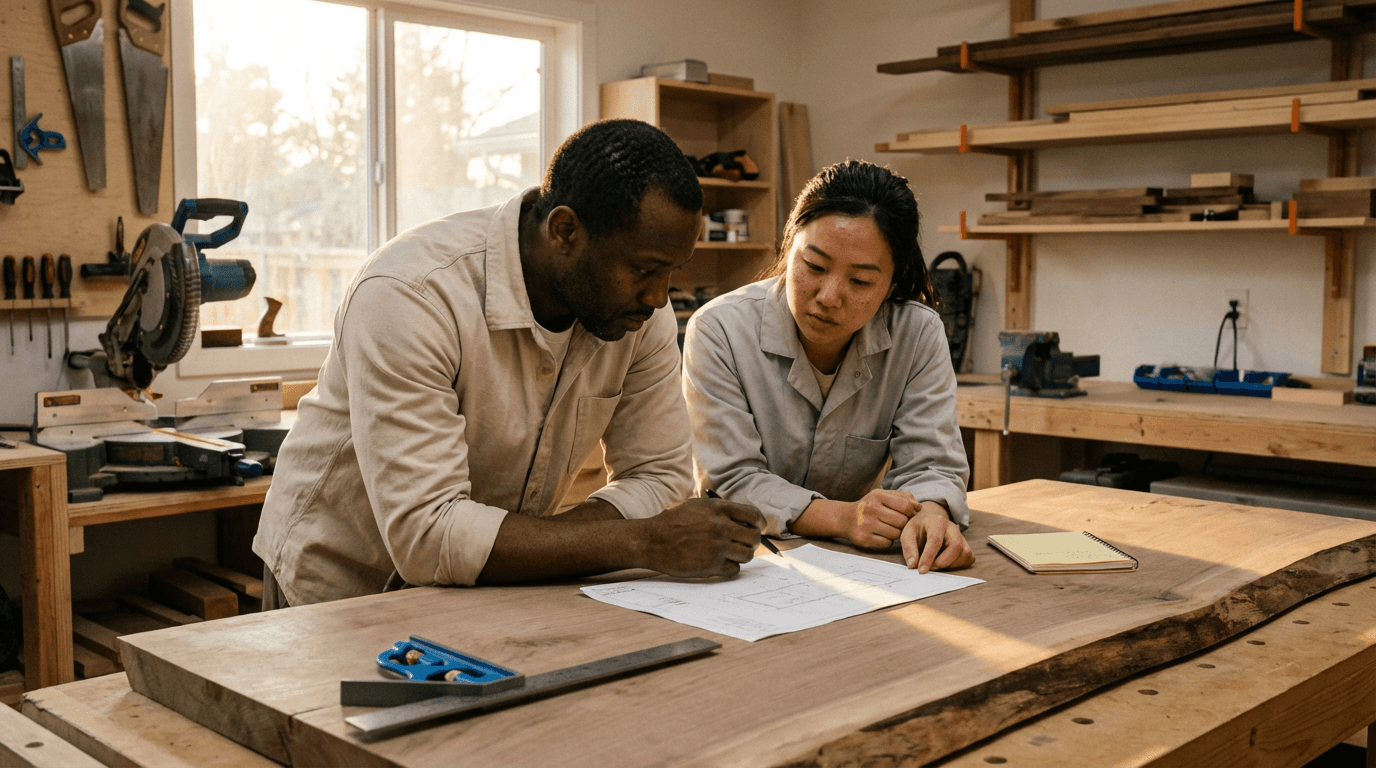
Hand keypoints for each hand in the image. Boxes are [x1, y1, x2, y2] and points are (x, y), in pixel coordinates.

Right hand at [642, 498, 763, 577]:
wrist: (653, 541)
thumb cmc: (673, 522)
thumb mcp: (697, 506)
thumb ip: (721, 511)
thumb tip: (745, 519)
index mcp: (719, 509)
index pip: (753, 515)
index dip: (758, 523)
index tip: (756, 528)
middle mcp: (721, 527)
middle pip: (754, 538)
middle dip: (751, 542)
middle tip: (743, 544)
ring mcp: (717, 547)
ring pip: (747, 555)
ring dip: (741, 555)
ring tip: (729, 553)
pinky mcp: (711, 565)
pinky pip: (734, 570)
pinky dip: (730, 567)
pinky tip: (719, 562)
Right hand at [843, 490, 922, 549]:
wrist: (845, 518)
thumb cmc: (870, 506)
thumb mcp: (883, 495)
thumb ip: (903, 498)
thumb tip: (919, 507)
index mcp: (878, 496)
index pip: (906, 506)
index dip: (911, 512)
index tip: (907, 514)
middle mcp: (871, 509)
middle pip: (902, 521)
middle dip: (903, 523)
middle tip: (897, 523)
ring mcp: (866, 525)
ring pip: (896, 534)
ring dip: (896, 533)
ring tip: (889, 528)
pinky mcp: (864, 539)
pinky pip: (887, 544)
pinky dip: (887, 541)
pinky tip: (881, 535)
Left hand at [900, 504, 974, 573]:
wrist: (929, 525)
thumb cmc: (918, 531)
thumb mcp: (907, 534)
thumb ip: (909, 548)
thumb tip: (913, 565)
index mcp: (936, 522)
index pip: (935, 540)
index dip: (928, 557)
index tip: (921, 570)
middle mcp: (952, 528)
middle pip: (955, 546)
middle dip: (941, 562)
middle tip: (929, 569)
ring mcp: (962, 537)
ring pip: (963, 554)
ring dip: (948, 565)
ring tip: (934, 563)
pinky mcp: (967, 547)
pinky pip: (968, 559)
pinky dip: (956, 566)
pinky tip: (944, 563)